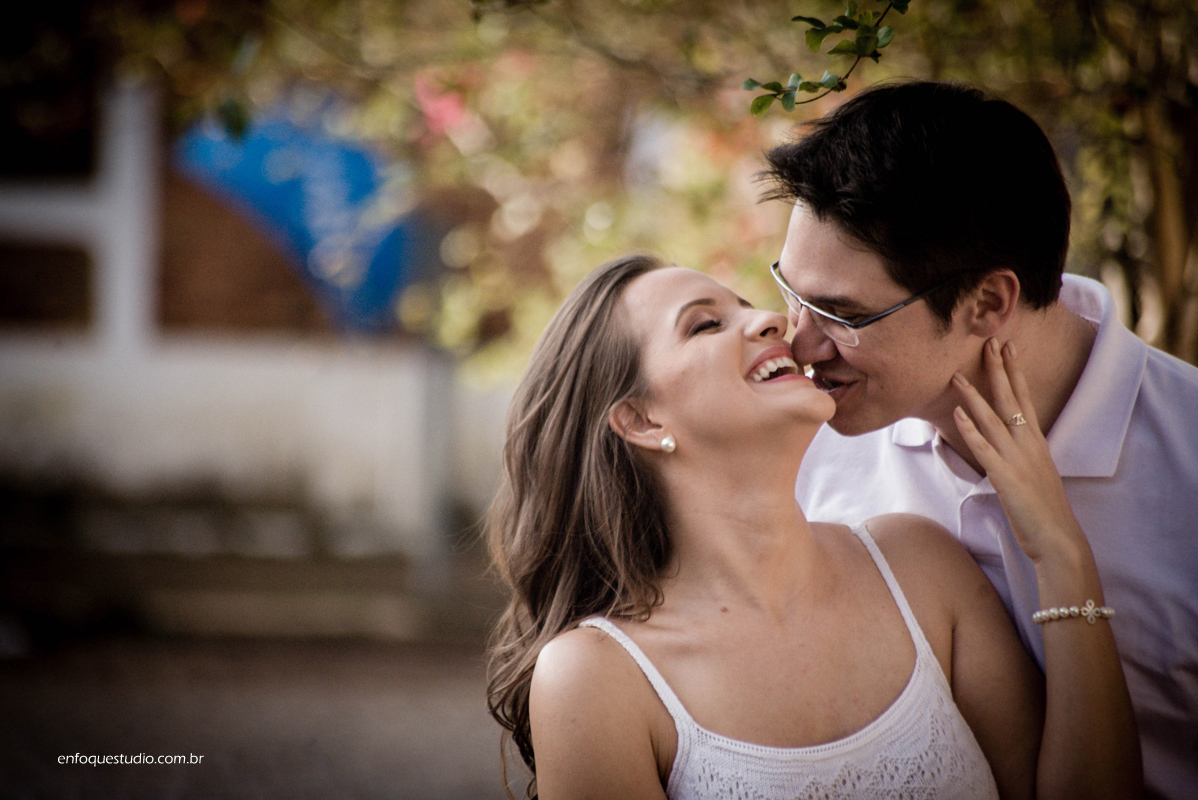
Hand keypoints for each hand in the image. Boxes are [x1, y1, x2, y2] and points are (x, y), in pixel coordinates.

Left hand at [951, 338, 1085, 564]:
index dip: (1014, 373)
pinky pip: (984, 449)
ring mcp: (1017, 460)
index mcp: (1037, 442)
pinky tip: (957, 413)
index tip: (1007, 348)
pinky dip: (970, 429)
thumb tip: (1007, 446)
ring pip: (992, 420)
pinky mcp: (1005, 478)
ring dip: (974, 396)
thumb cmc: (1044, 511)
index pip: (1024, 399)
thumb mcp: (1034, 474)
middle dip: (998, 370)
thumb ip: (1021, 456)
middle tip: (988, 342)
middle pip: (1010, 400)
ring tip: (957, 375)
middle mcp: (1028, 445)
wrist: (1058, 539)